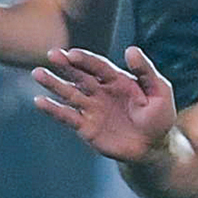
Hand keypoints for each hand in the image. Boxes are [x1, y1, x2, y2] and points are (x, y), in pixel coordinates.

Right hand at [32, 46, 176, 163]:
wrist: (153, 148)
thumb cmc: (159, 117)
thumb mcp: (160, 91)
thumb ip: (145, 71)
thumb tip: (130, 49)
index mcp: (117, 80)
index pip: (98, 66)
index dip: (86, 60)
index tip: (72, 53)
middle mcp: (101, 92)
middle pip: (80, 76)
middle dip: (65, 66)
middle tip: (51, 55)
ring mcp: (92, 109)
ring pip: (69, 93)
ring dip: (53, 84)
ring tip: (38, 73)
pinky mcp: (86, 127)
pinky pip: (67, 116)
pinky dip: (53, 109)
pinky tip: (39, 101)